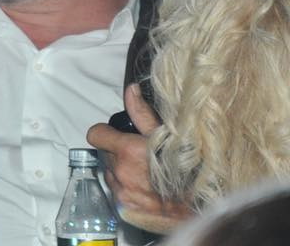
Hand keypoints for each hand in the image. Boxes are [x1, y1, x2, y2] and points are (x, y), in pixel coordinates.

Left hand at [84, 84, 190, 234]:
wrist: (201, 206)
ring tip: (146, 172)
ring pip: (111, 174)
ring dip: (121, 171)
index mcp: (127, 151)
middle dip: (118, 152)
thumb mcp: (167, 135)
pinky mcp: (125, 207)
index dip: (105, 132)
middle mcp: (120, 172)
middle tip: (140, 155)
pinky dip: (127, 188)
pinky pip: (118, 192)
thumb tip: (131, 89)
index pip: (96, 134)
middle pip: (106, 154)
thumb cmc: (188, 169)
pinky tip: (147, 187)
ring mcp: (122, 192)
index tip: (115, 134)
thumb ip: (142, 112)